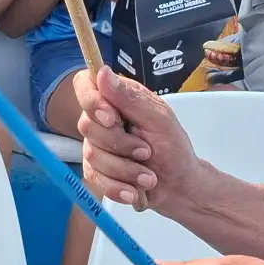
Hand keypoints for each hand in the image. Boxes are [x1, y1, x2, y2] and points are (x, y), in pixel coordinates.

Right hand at [74, 65, 200, 206]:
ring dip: (126, 170)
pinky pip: (95, 179)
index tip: (112, 118)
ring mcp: (97, 146)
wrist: (178, 188)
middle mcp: (102, 119)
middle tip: (146, 151)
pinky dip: (118, 188)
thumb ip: (131, 98)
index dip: (91, 100)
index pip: (84, 85)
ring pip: (92, 155)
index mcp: (118, 98)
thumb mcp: (160, 120)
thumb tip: (103, 73)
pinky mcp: (96, 172)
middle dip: (120, 144)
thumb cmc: (174, 149)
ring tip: (148, 176)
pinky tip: (135, 191)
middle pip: (87, 125)